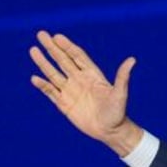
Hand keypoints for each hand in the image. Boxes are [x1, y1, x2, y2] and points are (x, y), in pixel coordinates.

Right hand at [29, 31, 142, 155]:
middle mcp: (79, 80)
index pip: (78, 56)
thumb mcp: (120, 94)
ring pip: (53, 73)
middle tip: (41, 34)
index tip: (57, 37)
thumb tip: (132, 60)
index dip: (68, 46)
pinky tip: (35, 78)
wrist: (111, 132)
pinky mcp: (64, 103)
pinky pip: (51, 92)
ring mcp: (70, 91)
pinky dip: (43, 85)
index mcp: (92, 75)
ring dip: (43, 63)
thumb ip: (122, 77)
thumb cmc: (118, 112)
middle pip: (63, 60)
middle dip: (52, 48)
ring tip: (33, 50)